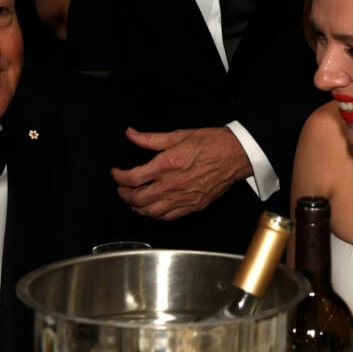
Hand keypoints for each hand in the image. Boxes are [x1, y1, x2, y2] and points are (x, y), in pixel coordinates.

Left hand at [111, 127, 251, 220]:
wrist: (236, 155)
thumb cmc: (211, 143)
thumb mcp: (178, 135)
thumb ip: (150, 139)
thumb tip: (131, 134)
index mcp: (167, 165)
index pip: (133, 178)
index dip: (119, 177)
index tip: (116, 173)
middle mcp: (173, 185)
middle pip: (138, 198)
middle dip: (124, 194)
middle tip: (121, 188)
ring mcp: (183, 198)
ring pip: (151, 212)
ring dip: (137, 208)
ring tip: (132, 200)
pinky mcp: (193, 206)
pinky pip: (168, 217)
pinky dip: (155, 215)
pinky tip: (152, 209)